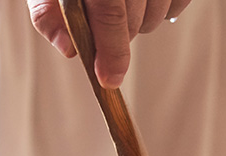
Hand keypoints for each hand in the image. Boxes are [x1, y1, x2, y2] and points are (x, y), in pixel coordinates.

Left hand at [27, 0, 192, 88]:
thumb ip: (47, 14)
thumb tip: (69, 50)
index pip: (111, 15)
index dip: (111, 51)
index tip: (109, 78)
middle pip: (135, 20)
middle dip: (116, 39)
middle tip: (100, 29)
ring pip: (157, 16)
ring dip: (139, 23)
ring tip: (121, 7)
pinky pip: (178, 4)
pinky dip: (161, 10)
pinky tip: (142, 1)